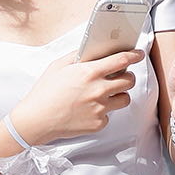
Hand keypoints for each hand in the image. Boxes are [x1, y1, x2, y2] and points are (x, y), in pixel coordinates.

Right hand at [8, 49, 141, 144]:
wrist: (36, 120)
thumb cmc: (44, 93)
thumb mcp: (58, 66)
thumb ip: (77, 57)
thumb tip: (90, 50)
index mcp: (89, 72)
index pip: (121, 61)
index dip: (134, 56)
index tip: (138, 54)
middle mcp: (98, 90)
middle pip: (129, 81)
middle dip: (128, 77)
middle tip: (121, 77)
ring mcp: (100, 109)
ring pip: (124, 99)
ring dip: (118, 95)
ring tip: (104, 95)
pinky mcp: (98, 124)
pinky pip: (109, 115)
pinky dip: (102, 112)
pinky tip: (87, 110)